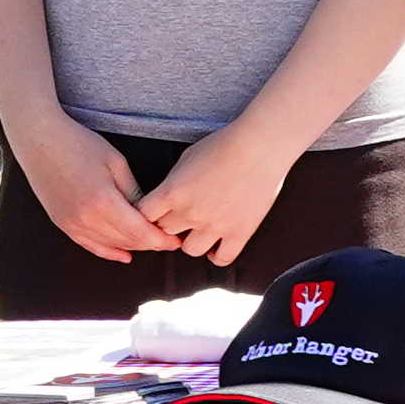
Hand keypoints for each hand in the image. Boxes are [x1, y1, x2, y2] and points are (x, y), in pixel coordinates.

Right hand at [2, 108, 155, 263]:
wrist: (39, 139)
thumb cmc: (79, 144)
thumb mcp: (115, 163)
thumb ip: (133, 192)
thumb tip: (148, 214)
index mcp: (103, 202)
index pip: (140, 233)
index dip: (160, 240)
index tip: (175, 240)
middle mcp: (86, 219)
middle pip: (127, 242)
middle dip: (150, 244)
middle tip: (168, 240)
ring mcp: (72, 224)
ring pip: (111, 246)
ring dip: (133, 247)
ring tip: (151, 243)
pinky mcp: (62, 223)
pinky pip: (90, 245)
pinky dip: (109, 251)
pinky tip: (124, 255)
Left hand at [131, 118, 307, 268]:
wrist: (259, 146)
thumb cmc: (223, 144)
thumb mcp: (186, 158)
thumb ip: (172, 182)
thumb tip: (165, 199)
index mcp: (172, 192)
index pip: (145, 216)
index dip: (149, 215)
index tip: (157, 211)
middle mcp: (190, 212)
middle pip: (166, 232)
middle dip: (170, 224)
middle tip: (181, 216)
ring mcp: (215, 225)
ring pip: (190, 250)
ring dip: (191, 241)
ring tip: (199, 230)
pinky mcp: (239, 233)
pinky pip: (222, 259)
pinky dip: (217, 255)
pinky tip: (217, 244)